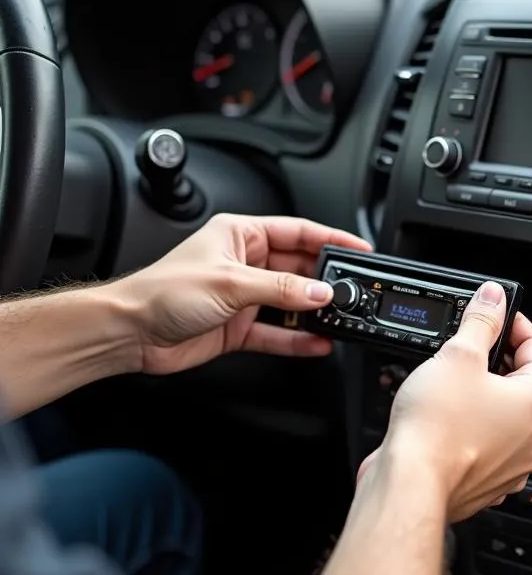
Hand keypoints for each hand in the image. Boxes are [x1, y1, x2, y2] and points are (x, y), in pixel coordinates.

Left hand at [117, 213, 370, 375]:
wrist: (130, 333)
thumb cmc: (162, 292)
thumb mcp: (230, 283)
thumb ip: (281, 289)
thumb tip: (320, 292)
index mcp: (240, 235)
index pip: (298, 232)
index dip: (331, 239)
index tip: (358, 249)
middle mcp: (245, 263)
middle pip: (299, 268)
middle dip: (326, 281)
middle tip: (351, 291)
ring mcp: (244, 297)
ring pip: (292, 303)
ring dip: (314, 313)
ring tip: (340, 319)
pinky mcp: (240, 327)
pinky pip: (279, 332)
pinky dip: (298, 339)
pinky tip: (317, 343)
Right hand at [362, 281, 531, 522]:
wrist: (410, 484)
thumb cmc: (436, 431)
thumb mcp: (458, 356)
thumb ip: (481, 321)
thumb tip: (493, 298)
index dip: (514, 324)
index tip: (496, 314)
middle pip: (525, 383)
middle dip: (498, 362)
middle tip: (469, 350)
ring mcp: (517, 465)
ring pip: (507, 416)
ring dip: (486, 397)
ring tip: (454, 386)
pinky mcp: (492, 482)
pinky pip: (490, 445)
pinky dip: (475, 429)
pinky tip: (450, 420)